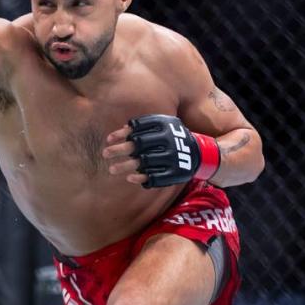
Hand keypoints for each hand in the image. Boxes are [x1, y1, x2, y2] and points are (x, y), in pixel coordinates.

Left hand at [105, 114, 220, 188]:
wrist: (199, 152)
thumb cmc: (173, 136)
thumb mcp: (163, 126)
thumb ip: (143, 127)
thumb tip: (122, 129)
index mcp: (165, 126)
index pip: (138, 129)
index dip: (122, 135)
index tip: (108, 140)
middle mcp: (168, 141)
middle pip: (138, 146)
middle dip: (120, 150)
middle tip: (105, 153)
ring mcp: (172, 158)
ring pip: (144, 162)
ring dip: (125, 166)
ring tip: (111, 168)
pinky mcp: (174, 173)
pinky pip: (155, 177)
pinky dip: (141, 178)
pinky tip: (129, 178)